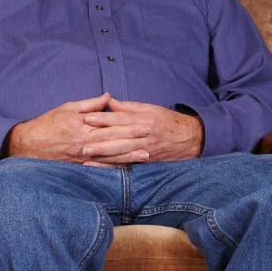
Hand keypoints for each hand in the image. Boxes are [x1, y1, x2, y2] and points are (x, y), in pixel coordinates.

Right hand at [6, 93, 150, 164]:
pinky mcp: (80, 166)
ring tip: (145, 156)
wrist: (28, 145)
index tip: (144, 123)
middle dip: (134, 139)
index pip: (111, 126)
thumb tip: (108, 97)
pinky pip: (100, 168)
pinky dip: (114, 168)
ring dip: (129, 157)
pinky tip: (127, 168)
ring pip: (110, 157)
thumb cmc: (48, 124)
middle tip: (151, 137)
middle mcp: (84, 143)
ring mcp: (83, 157)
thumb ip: (90, 104)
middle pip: (114, 141)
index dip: (129, 125)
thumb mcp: (67, 108)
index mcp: (83, 127)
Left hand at [81, 98, 203, 165]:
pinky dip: (112, 167)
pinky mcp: (145, 162)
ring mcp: (145, 151)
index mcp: (144, 121)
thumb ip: (130, 107)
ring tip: (86, 155)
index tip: (88, 117)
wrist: (189, 139)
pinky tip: (99, 167)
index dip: (104, 118)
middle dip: (100, 140)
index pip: (121, 120)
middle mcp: (144, 137)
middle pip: (119, 138)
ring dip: (103, 156)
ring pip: (121, 154)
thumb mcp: (151, 108)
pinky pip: (126, 166)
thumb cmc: (167, 121)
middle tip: (82, 141)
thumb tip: (111, 102)